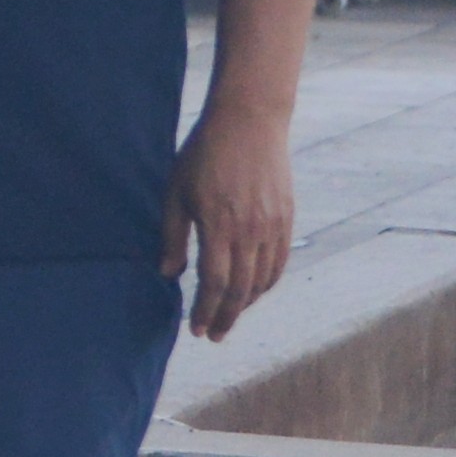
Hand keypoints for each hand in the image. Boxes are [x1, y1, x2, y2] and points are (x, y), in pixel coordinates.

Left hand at [166, 103, 294, 340]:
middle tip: (215, 335)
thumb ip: (173, 236)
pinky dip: (266, 283)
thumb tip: (169, 274)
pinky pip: (278, 262)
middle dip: (226, 317)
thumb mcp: (176, 192)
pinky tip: (252, 289)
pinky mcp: (286, 218)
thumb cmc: (203, 154)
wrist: (249, 121)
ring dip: (246, 303)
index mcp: (219, 225)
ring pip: (263, 280)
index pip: (215, 283)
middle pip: (241, 290)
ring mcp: (272, 225)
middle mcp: (250, 230)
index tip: (197, 329)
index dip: (205, 310)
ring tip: (230, 314)